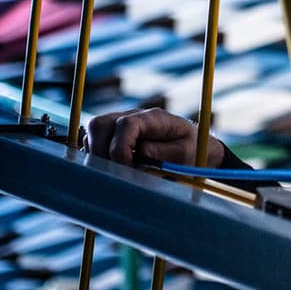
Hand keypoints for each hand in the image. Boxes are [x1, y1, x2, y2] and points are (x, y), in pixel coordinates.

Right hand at [84, 108, 223, 167]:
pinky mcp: (115, 135)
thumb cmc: (193, 150)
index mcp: (153, 118)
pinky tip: (110, 169)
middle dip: (102, 152)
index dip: (120, 148)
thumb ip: (164, 153)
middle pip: (100, 124)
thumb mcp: (187, 153)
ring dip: (96, 154)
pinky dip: (96, 155)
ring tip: (114, 172)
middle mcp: (133, 116)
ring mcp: (121, 124)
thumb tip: (139, 152)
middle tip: (117, 173)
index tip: (127, 168)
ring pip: (92, 132)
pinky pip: (93, 141)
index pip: (125, 124)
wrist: (197, 147)